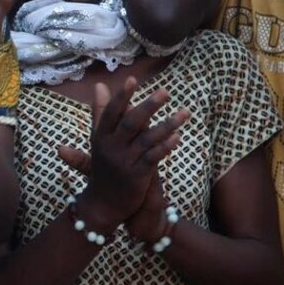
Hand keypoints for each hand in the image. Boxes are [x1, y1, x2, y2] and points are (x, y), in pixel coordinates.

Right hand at [59, 78, 188, 228]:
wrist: (103, 204)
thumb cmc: (103, 167)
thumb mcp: (98, 139)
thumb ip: (100, 112)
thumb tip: (100, 85)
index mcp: (100, 137)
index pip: (111, 112)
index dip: (122, 96)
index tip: (132, 80)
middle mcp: (111, 148)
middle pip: (131, 122)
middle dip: (149, 106)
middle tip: (166, 92)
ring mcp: (124, 162)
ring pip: (147, 139)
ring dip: (167, 125)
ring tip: (185, 112)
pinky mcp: (137, 176)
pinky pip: (153, 158)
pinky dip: (165, 146)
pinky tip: (178, 136)